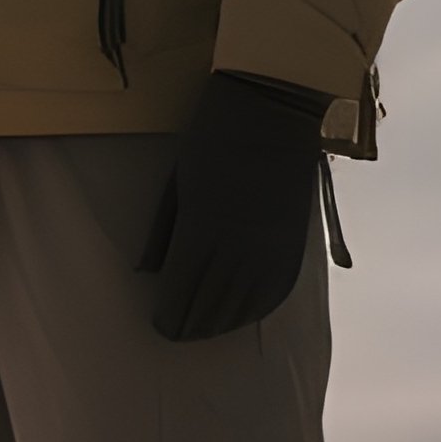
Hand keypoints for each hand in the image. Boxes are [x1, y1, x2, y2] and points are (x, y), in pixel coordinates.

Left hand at [137, 71, 332, 340]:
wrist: (274, 111)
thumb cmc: (213, 139)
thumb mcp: (175, 183)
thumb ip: (162, 233)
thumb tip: (147, 273)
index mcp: (200, 234)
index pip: (180, 297)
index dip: (167, 317)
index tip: (158, 322)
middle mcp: (236, 253)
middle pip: (208, 310)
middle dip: (189, 324)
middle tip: (176, 330)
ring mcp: (269, 253)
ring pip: (241, 311)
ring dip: (219, 324)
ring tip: (203, 328)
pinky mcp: (293, 249)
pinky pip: (272, 296)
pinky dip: (252, 311)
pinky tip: (239, 315)